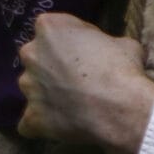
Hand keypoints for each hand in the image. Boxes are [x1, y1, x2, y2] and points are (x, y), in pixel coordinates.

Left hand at [16, 13, 153, 153]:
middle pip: (39, 57)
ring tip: (75, 104)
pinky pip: (31, 121)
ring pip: (34, 88)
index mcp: (50, 28)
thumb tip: (107, 52)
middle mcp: (31, 53)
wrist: (122, 110)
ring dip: (49, 94)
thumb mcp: (125, 44)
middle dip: (54, 66)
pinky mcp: (31, 115)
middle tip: (80, 78)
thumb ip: (105, 43)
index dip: (74, 40)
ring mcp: (28, 86)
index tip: (90, 52)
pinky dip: (44, 123)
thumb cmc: (123, 70)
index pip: (55, 29)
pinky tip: (63, 124)